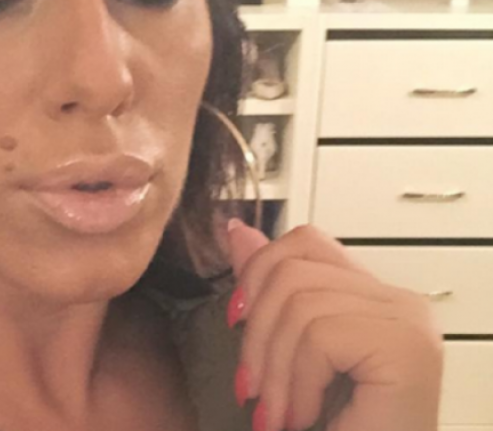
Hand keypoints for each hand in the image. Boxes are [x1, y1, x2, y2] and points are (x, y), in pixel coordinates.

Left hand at [226, 219, 443, 430]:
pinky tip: (304, 417)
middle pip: (292, 270)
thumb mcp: (283, 354)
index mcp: (370, 297)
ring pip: (300, 304)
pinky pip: (320, 336)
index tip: (235, 319)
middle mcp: (399, 300)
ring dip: (274, 372)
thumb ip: (267, 293)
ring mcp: (407, 320)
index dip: (258, 272)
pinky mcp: (405, 346)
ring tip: (278, 416)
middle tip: (253, 391)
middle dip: (255, 337)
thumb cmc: (332, 428)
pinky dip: (298, 385)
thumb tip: (235, 231)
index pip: (305, 241)